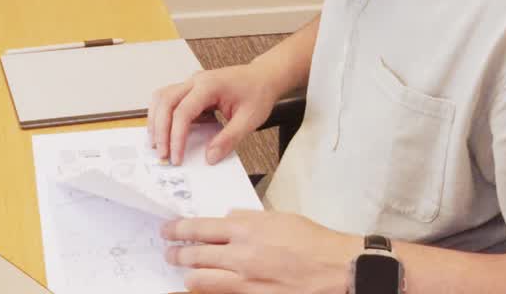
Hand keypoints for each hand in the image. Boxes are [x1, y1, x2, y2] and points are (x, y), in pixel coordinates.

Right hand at [148, 63, 282, 164]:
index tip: (177, 156)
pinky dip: (162, 115)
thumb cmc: (257, 92)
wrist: (263, 77)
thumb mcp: (249, 119)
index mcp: (210, 85)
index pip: (183, 111)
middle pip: (165, 102)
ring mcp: (191, 82)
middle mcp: (196, 80)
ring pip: (161, 97)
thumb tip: (210, 157)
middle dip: (160, 130)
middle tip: (163, 153)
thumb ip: (228, 139)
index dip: (176, 136)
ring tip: (157, 143)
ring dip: (156, 120)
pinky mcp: (191, 88)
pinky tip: (166, 130)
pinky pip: (168, 98)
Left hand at [162, 210, 360, 293]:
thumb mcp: (278, 218)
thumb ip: (248, 218)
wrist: (337, 269)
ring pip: (199, 280)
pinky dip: (204, 292)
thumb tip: (227, 219)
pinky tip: (197, 290)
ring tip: (183, 272)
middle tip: (170, 252)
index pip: (199, 228)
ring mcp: (245, 281)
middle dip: (176, 254)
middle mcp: (240, 255)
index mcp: (246, 229)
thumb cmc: (313, 242)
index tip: (168, 230)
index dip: (178, 229)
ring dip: (187, 275)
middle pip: (193, 255)